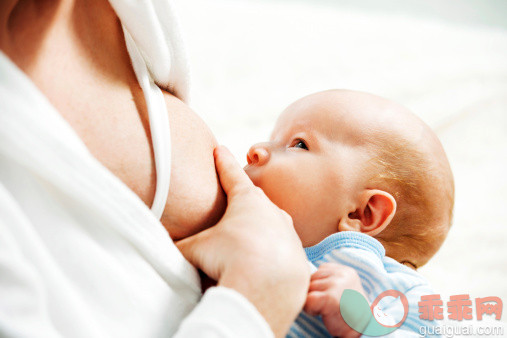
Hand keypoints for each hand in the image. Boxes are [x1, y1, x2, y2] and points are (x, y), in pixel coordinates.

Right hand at [176, 146, 309, 336]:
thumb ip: (179, 244)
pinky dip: (270, 252)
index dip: (222, 162)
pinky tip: (262, 263)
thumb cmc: (230, 258)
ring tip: (246, 240)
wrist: (265, 288)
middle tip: (233, 197)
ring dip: (258, 228)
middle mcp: (272, 212)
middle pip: (254, 199)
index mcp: (248, 200)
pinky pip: (280, 249)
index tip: (219, 150)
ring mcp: (288, 233)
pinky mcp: (297, 256)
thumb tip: (163, 245)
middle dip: (242, 198)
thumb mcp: (196, 248)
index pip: (231, 175)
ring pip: (270, 224)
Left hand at [304, 263, 364, 337]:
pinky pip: (308, 300)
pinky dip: (311, 309)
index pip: (319, 270)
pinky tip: (323, 313)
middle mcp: (341, 274)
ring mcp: (336, 285)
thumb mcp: (341, 288)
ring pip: (308, 288)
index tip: (331, 297)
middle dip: (314, 292)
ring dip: (312, 300)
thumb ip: (327, 279)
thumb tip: (302, 276)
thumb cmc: (348, 312)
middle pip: (311, 278)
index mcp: (345, 270)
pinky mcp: (330, 298)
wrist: (363, 330)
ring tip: (327, 309)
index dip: (319, 285)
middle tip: (328, 305)